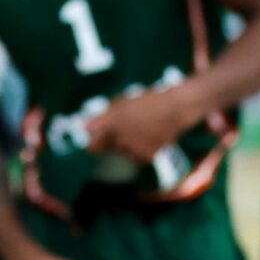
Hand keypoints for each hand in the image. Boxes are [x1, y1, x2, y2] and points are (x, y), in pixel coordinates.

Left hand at [84, 84, 203, 163]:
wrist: (176, 108)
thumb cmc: (148, 101)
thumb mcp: (122, 103)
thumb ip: (101, 116)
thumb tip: (83, 127)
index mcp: (111, 124)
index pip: (92, 145)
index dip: (93, 143)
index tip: (96, 140)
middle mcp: (119, 140)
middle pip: (109, 148)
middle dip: (113, 141)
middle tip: (128, 128)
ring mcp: (133, 150)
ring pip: (124, 153)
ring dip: (128, 145)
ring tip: (142, 130)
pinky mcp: (146, 158)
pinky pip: (138, 157)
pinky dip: (142, 150)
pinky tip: (150, 137)